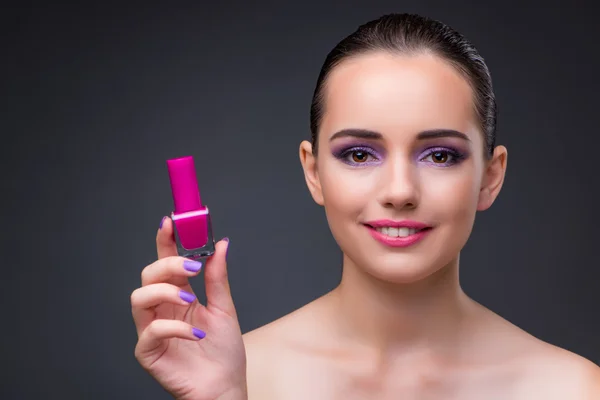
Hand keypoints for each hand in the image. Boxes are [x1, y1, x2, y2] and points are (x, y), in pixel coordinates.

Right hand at [131, 217, 246, 399]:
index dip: (165, 241)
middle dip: (167, 264)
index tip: (170, 222)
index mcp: (179, 295)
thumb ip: (217, 277)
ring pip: (139, 298)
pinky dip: (174, 327)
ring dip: (165, 292)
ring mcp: (153, 329)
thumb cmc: (224, 351)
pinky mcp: (149, 352)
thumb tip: (220, 244)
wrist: (225, 386)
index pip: (166, 262)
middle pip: (148, 275)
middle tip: (192, 267)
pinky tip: (196, 332)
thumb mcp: (224, 308)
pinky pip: (150, 331)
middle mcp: (162, 309)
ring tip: (189, 299)